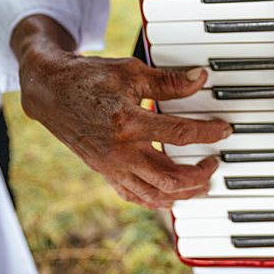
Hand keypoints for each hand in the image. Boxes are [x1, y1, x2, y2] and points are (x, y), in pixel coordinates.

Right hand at [11, 15, 230, 208]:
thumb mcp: (131, 73)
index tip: (224, 130)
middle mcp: (119, 151)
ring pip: (152, 193)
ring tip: (201, 187)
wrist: (49, 91)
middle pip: (169, 176)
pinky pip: (132, 195)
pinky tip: (169, 198)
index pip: (180, 134)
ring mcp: (109, 166)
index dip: (208, 133)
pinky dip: (153, 200)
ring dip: (181, 194)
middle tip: (214, 163)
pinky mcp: (103, 171)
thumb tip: (200, 79)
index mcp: (128, 123)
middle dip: (198, 175)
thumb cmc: (88, 79)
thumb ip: (169, 81)